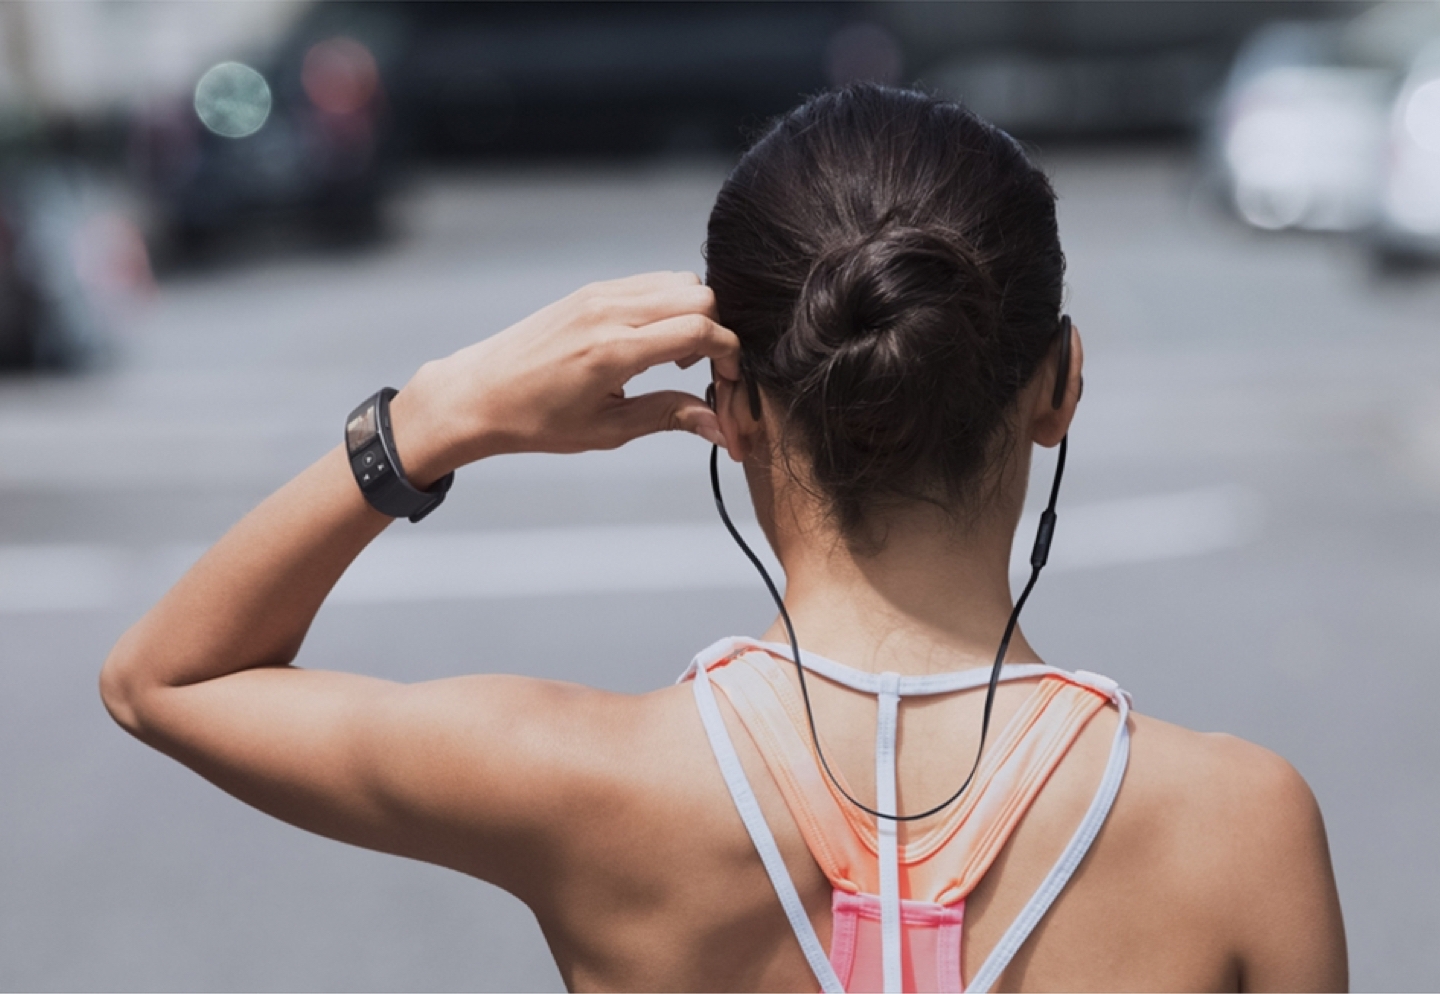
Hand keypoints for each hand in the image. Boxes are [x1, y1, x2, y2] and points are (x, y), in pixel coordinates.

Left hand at [389, 271, 739, 484]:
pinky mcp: (591, 290)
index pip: (700, 329)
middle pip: (700, 295)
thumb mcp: (608, 429)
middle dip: (718, 332)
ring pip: (678, 282)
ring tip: (677, 361)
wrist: (477, 394)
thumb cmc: (535, 419)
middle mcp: (610, 311)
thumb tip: (720, 427)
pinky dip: (669, 306)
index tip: (729, 384)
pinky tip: (653, 344)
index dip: (730, 356)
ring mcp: (599, 294)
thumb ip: (669, 417)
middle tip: (704, 374)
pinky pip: (650, 283)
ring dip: (695, 315)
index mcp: (614, 349)